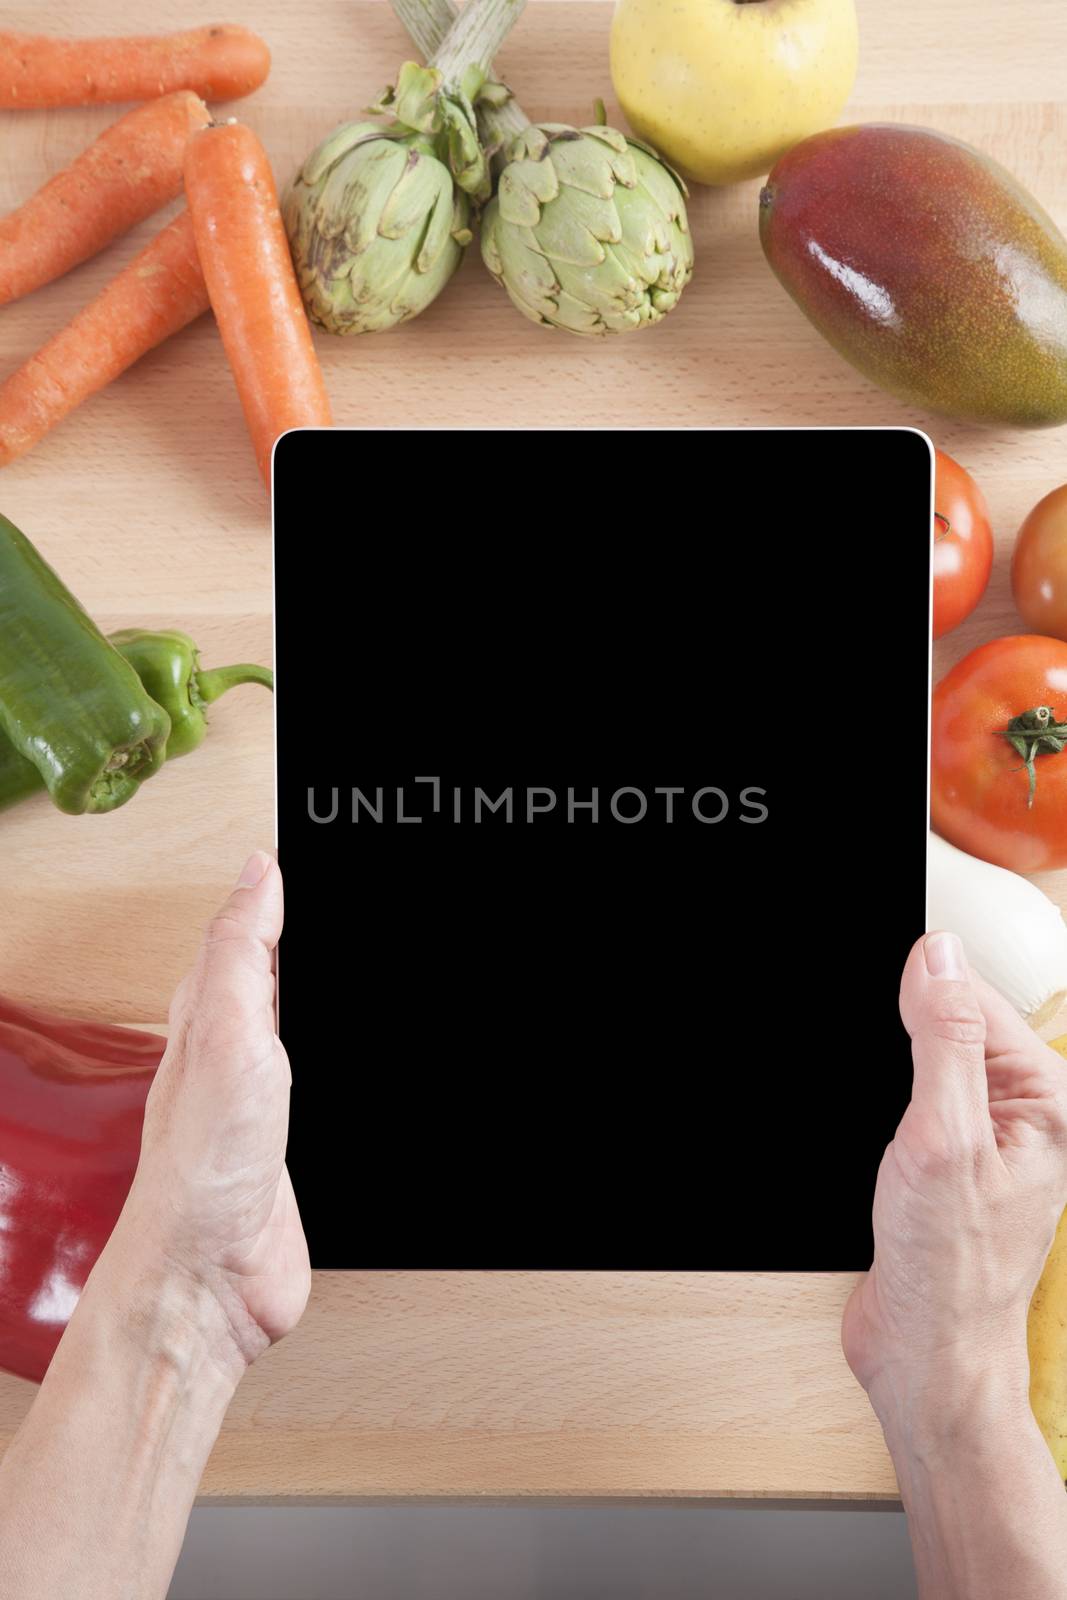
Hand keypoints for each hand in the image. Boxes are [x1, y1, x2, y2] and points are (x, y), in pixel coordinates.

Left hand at [111, 852, 309, 1372]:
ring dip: (306, 992)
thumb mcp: (228, 1034)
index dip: (269, 894)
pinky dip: (326, 1055)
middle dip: (290, 935)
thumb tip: (257, 870)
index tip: (299, 855)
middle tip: (318, 892)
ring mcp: (258, 1099)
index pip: (239, 934)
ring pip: (284, 1024)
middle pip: (259, 975)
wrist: (214, 1276)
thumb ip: (241, 952)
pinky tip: (336, 1054)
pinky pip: (310, 1080)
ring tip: (325, 953)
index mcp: (209, 1015)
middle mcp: (228, 1053)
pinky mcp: (287, 1142)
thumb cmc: (205, 1168)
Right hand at [842, 930, 1066, 1436]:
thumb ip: (944, 1038)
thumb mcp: (942, 1137)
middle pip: (952, 1025)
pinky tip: (884, 1143)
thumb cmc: (950, 1270)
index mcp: (1046, 1099)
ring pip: (925, 1063)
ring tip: (894, 1129)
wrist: (925, 1355)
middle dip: (905, 1040)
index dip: (921, 998)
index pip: (976, 998)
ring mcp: (987, 1141)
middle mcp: (1025, 1115)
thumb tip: (938, 955)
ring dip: (893, 1077)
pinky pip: (913, 1102)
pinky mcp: (950, 1163)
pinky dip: (886, 1108)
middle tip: (898, 1100)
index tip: (890, 1016)